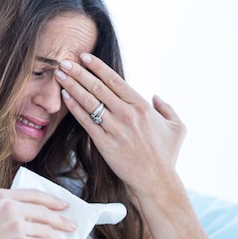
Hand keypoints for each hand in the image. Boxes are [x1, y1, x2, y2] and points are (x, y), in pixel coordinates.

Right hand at [0, 188, 75, 238]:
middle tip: (71, 225)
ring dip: (60, 238)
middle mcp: (9, 206)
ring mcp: (15, 224)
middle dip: (60, 220)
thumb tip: (16, 209)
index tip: (62, 205)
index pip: (33, 194)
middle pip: (43, 211)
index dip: (51, 200)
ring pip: (46, 230)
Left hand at [55, 53, 185, 196]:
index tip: (84, 57)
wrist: (156, 181)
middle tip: (64, 61)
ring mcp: (115, 128)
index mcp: (142, 106)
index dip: (97, 67)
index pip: (115, 80)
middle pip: (98, 87)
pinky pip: (86, 121)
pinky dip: (75, 107)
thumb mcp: (177, 128)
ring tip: (60, 74)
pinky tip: (65, 97)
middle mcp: (127, 114)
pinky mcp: (104, 143)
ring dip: (72, 86)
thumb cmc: (166, 156)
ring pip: (89, 101)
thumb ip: (167, 108)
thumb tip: (155, 96)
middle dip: (79, 72)